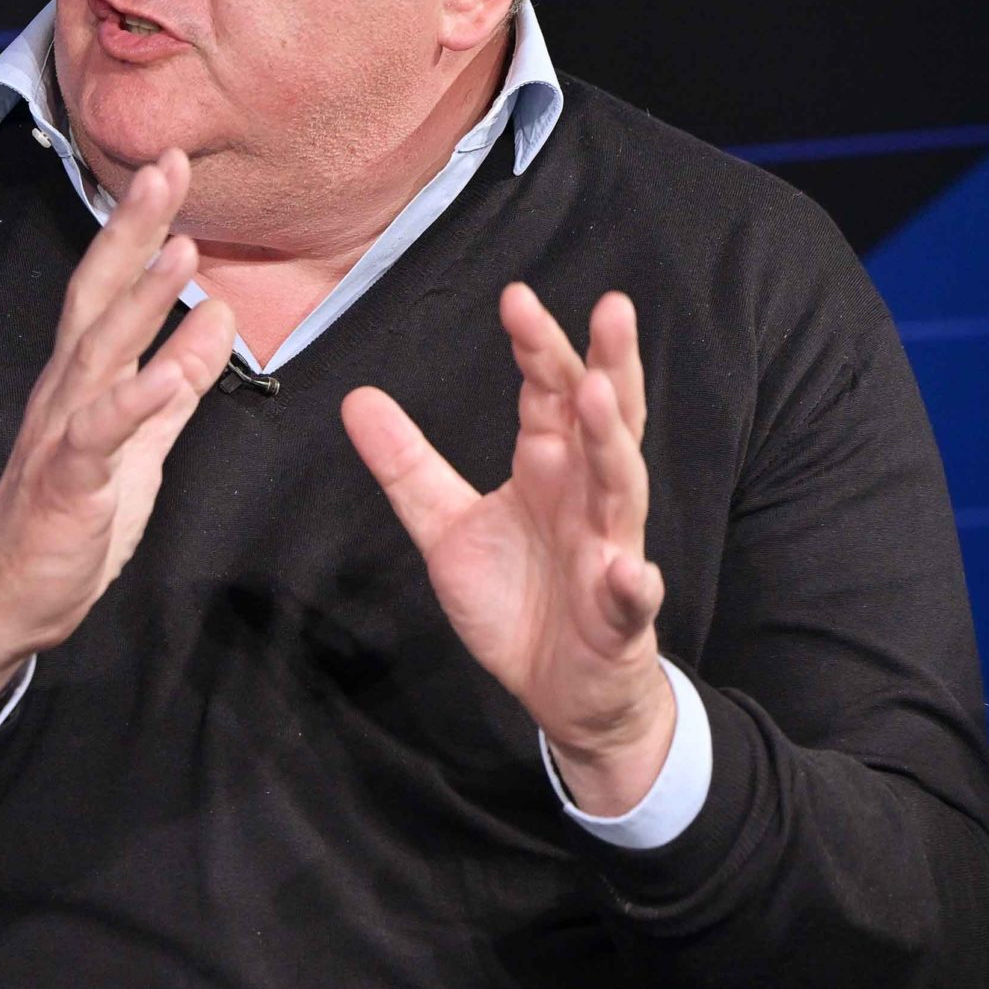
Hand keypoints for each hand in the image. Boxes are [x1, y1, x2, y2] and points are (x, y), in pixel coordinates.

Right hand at [0, 147, 237, 724]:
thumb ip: (179, 379)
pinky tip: (169, 375)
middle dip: (132, 231)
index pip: (112, 286)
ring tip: (181, 249)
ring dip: (140, 299)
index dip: (141, 228)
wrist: (7, 593)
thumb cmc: (71, 513)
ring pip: (100, 353)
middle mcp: (68, 389)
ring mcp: (63, 432)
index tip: (171, 169)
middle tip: (165, 168)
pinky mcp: (68, 483)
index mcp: (86, 375)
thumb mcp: (143, 439)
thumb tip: (218, 312)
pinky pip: (102, 436)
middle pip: (98, 295)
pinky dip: (136, 401)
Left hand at [341, 284, 672, 815]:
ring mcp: (609, 552)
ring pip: (622, 489)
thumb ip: (408, 466)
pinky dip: (632, 582)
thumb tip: (357, 398)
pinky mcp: (619, 616)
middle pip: (604, 421)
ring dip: (613, 445)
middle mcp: (587, 498)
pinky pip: (631, 596)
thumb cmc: (516, 600)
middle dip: (608, 365)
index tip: (516, 297)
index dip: (537, 348)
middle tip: (611, 309)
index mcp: (549, 469)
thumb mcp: (445, 528)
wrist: (559, 691)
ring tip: (599, 397)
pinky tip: (629, 569)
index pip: (548, 394)